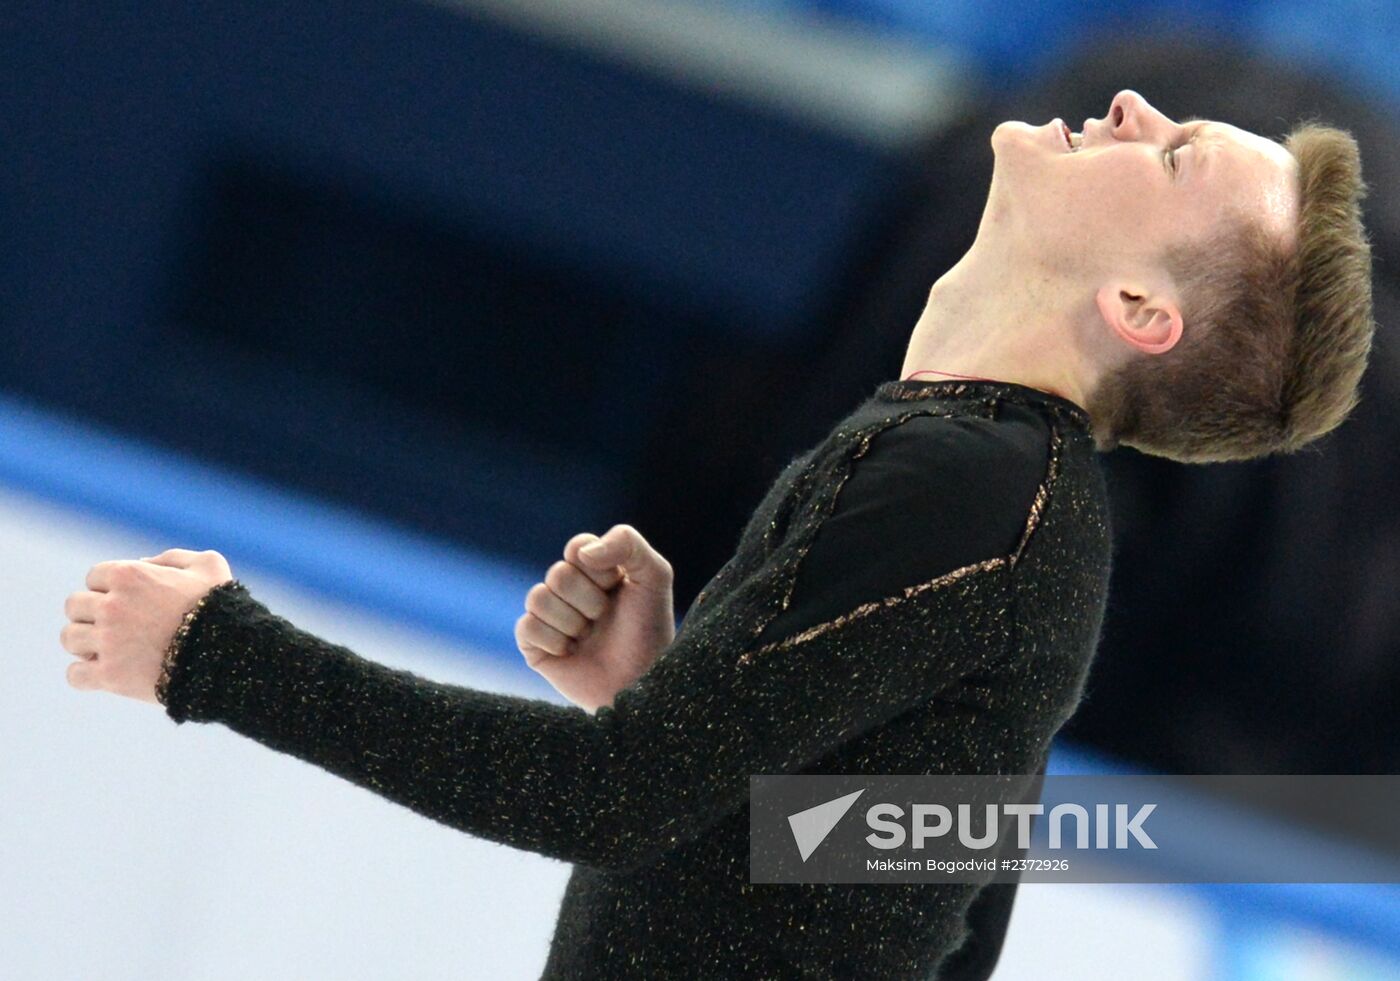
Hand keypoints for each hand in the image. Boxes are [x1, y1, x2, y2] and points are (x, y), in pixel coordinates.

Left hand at [60, 548, 233, 703]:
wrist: (229, 656)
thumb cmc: (221, 608)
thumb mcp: (208, 566)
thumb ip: (172, 558)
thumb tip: (142, 563)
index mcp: (129, 575)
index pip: (94, 577)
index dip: (109, 588)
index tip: (126, 601)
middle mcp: (111, 606)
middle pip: (75, 606)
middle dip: (91, 614)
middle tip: (114, 626)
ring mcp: (108, 642)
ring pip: (70, 638)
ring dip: (84, 643)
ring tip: (105, 649)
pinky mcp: (110, 676)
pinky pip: (75, 674)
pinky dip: (85, 674)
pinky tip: (104, 672)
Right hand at [515, 524, 675, 713]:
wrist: (639, 684)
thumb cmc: (650, 632)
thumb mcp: (654, 576)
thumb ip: (627, 542)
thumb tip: (580, 553)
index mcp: (595, 570)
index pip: (577, 547)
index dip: (597, 568)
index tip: (617, 586)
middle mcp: (570, 590)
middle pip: (558, 574)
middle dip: (588, 600)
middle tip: (604, 618)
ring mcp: (550, 617)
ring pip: (537, 598)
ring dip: (571, 622)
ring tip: (588, 637)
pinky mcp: (534, 645)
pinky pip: (526, 626)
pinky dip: (553, 640)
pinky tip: (570, 652)